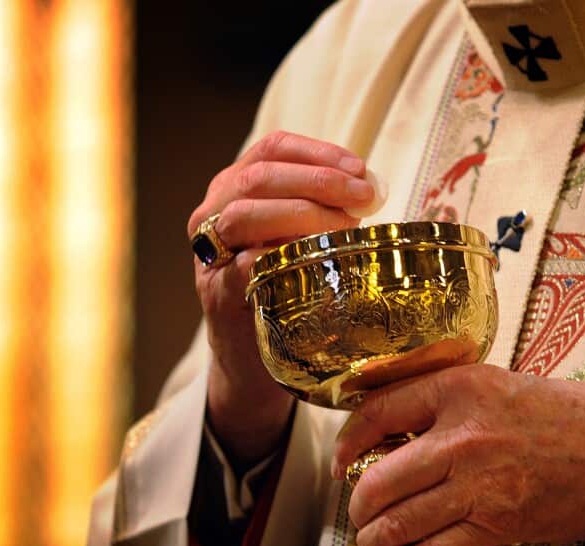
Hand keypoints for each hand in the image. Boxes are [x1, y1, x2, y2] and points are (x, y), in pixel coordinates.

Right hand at [189, 131, 374, 468]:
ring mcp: (209, 254)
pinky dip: (279, 257)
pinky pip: (242, 266)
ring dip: (303, 215)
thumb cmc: (284, 289)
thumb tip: (374, 189)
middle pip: (260, 177)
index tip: (360, 169)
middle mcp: (213, 213)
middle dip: (319, 182)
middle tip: (365, 199)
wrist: (249, 358)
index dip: (318, 152)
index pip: (273, 148)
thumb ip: (327, 209)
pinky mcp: (217, 295)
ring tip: (346, 230)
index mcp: (235, 187)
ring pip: (246, 215)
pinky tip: (314, 261)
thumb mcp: (301, 237)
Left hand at [332, 364, 584, 545]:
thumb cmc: (577, 417)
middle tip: (359, 511)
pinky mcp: (496, 525)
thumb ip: (454, 403)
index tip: (341, 460)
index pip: (379, 412)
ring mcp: (477, 484)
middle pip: (380, 477)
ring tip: (370, 542)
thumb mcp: (506, 385)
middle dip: (359, 503)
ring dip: (373, 538)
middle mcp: (461, 435)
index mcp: (462, 388)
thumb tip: (402, 431)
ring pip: (399, 520)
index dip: (349, 441)